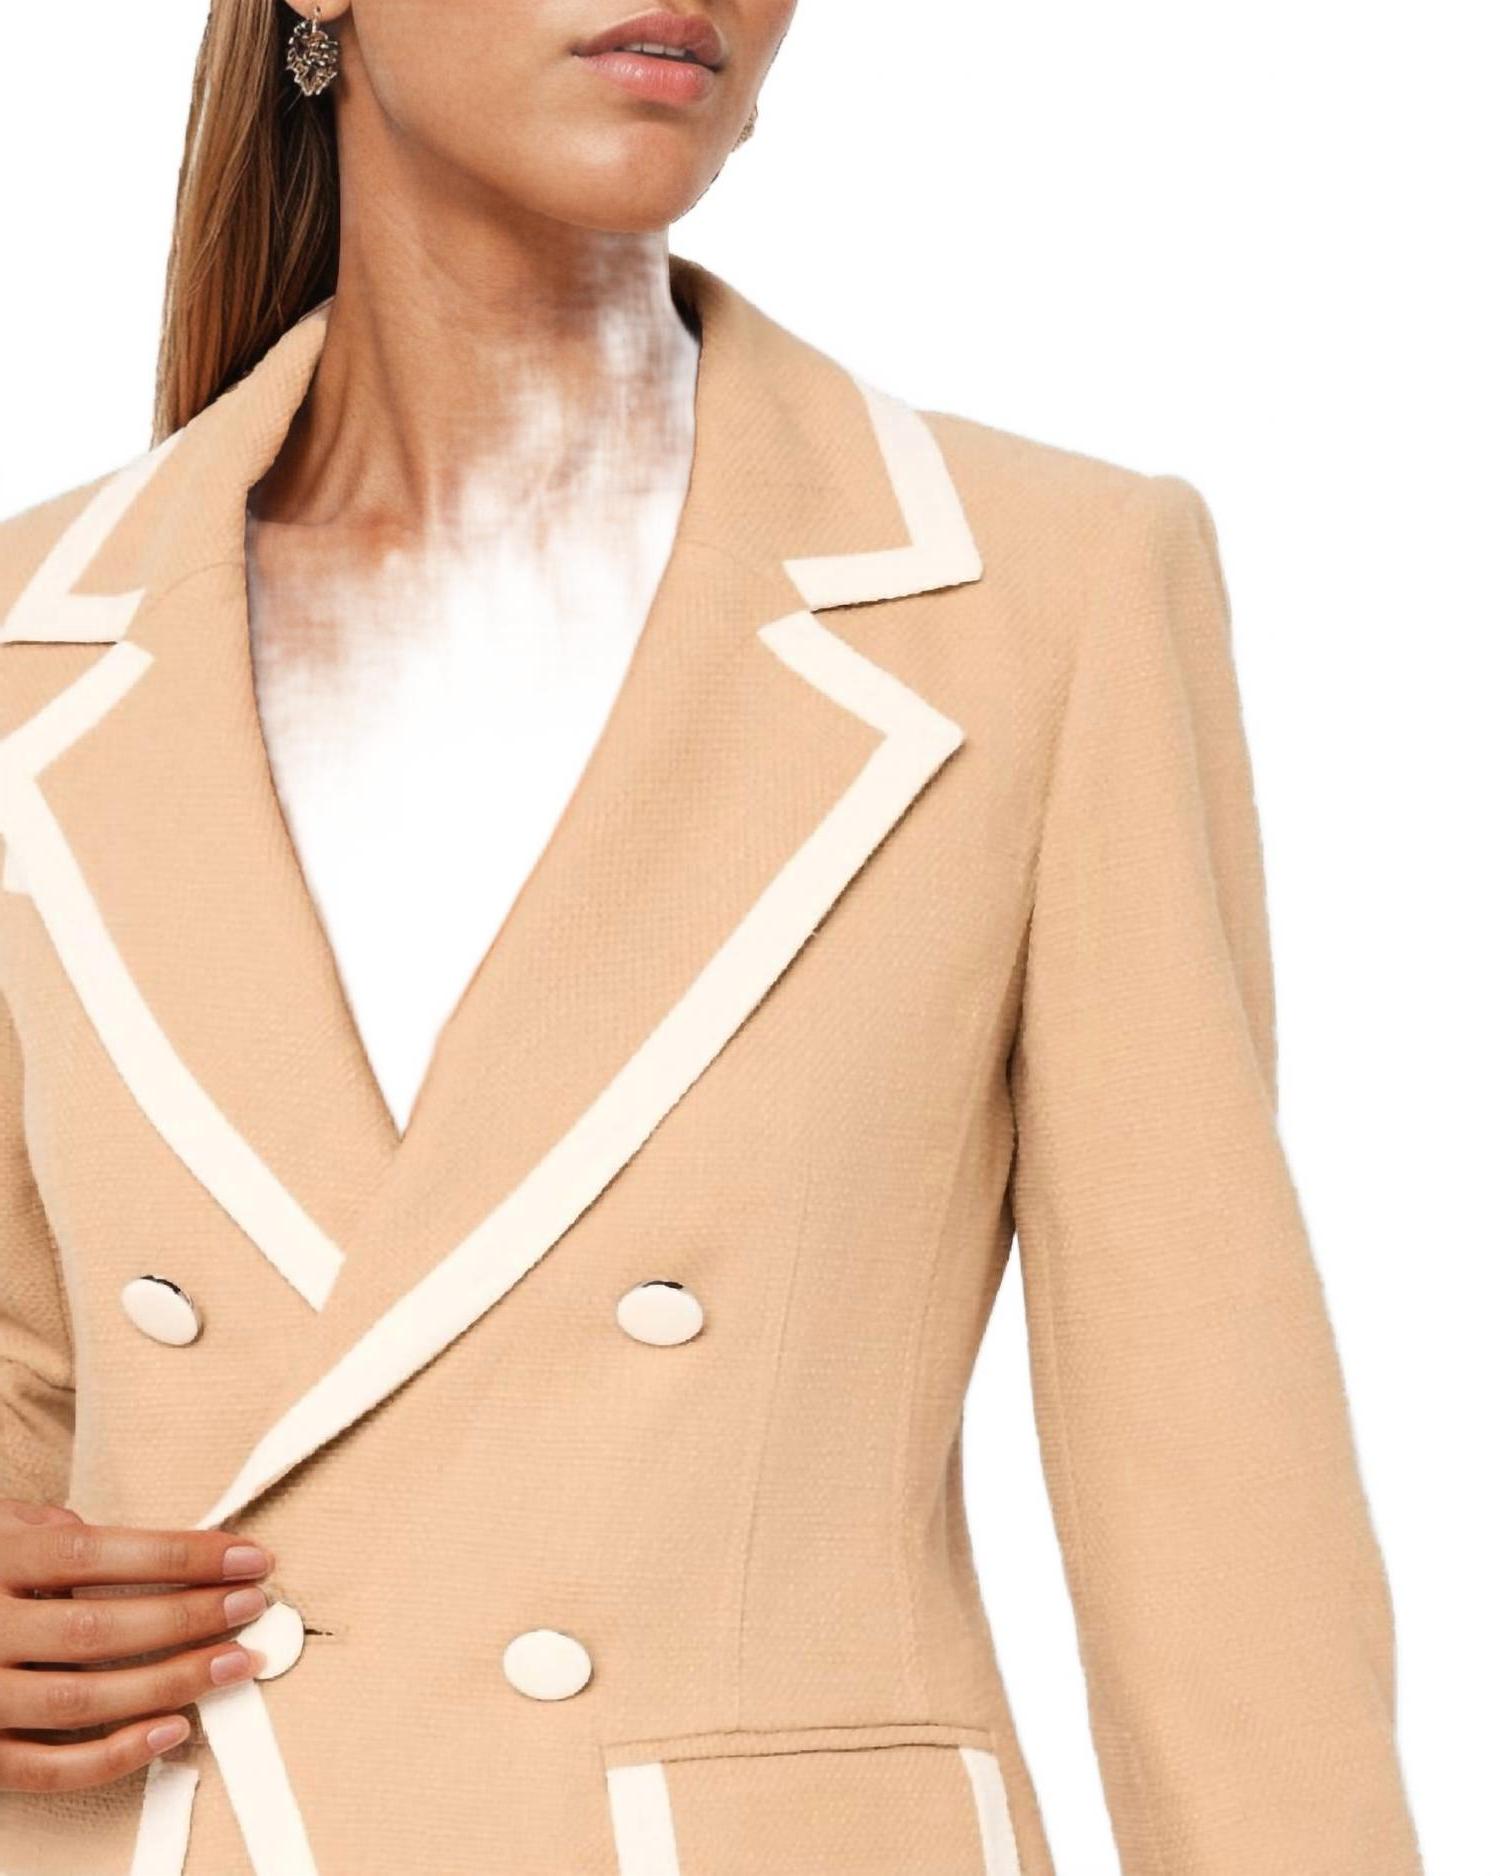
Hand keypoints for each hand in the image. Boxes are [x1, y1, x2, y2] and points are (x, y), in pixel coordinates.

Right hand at [0, 1498, 273, 1792]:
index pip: (100, 1554)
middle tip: (255, 1607)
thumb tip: (125, 1546)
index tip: (250, 1555)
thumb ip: (52, 1532)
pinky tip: (172, 1731)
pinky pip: (45, 1767)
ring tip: (236, 1663)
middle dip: (189, 1617)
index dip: (182, 1555)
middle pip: (98, 1629)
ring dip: (171, 1683)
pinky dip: (114, 1756)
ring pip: (81, 1700)